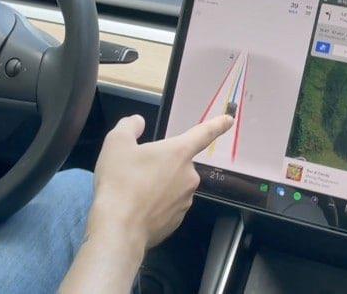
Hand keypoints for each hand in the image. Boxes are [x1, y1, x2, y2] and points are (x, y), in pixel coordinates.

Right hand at [89, 114, 233, 249]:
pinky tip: (138, 208)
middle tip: (137, 171)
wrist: (119, 227)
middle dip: (161, 165)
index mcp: (179, 153)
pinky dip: (156, 205)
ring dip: (158, 186)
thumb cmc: (120, 181)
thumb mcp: (117, 144)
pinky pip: (168, 207)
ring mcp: (185, 201)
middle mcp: (189, 176)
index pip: (203, 134)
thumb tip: (138, 122)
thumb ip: (129, 126)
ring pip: (172, 186)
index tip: (229, 120)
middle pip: (178, 164)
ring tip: (134, 192)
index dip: (217, 125)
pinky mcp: (177, 221)